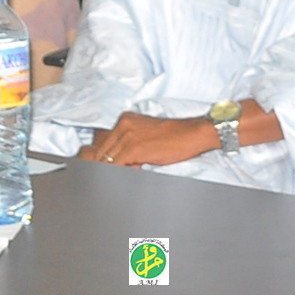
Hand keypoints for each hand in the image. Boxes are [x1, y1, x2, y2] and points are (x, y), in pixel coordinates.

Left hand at [79, 113, 217, 167]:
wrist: (193, 133)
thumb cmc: (173, 137)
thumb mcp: (145, 134)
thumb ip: (127, 143)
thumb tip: (112, 163)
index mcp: (124, 120)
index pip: (103, 145)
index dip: (105, 161)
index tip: (110, 169)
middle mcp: (122, 125)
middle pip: (101, 153)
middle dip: (107, 167)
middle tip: (120, 173)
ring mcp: (127, 136)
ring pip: (106, 161)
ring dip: (116, 170)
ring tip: (133, 170)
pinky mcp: (133, 148)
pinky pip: (116, 166)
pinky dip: (123, 172)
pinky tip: (138, 169)